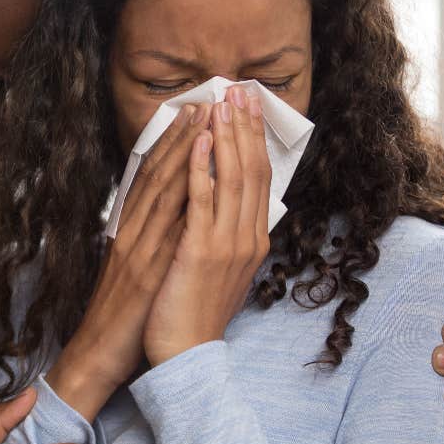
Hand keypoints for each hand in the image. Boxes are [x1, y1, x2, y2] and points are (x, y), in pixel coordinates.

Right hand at [47, 104, 211, 420]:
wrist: (99, 353)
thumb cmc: (122, 315)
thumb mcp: (134, 267)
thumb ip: (150, 239)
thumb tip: (177, 217)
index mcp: (129, 231)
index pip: (153, 178)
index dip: (173, 143)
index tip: (194, 114)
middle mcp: (132, 231)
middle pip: (158, 174)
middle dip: (182, 135)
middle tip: (206, 101)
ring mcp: (138, 247)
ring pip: (161, 189)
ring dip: (184, 152)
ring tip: (206, 120)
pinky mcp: (145, 268)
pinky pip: (167, 226)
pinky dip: (183, 196)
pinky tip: (201, 173)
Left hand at [143, 86, 270, 365]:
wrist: (184, 355)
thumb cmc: (193, 312)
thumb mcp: (219, 268)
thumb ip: (226, 235)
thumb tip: (226, 204)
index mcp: (252, 240)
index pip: (260, 178)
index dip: (254, 139)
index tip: (248, 106)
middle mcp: (246, 238)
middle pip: (253, 170)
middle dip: (246, 126)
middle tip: (240, 89)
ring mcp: (226, 244)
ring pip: (233, 178)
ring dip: (227, 135)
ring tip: (221, 101)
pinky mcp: (199, 250)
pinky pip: (203, 199)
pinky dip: (202, 166)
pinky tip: (199, 139)